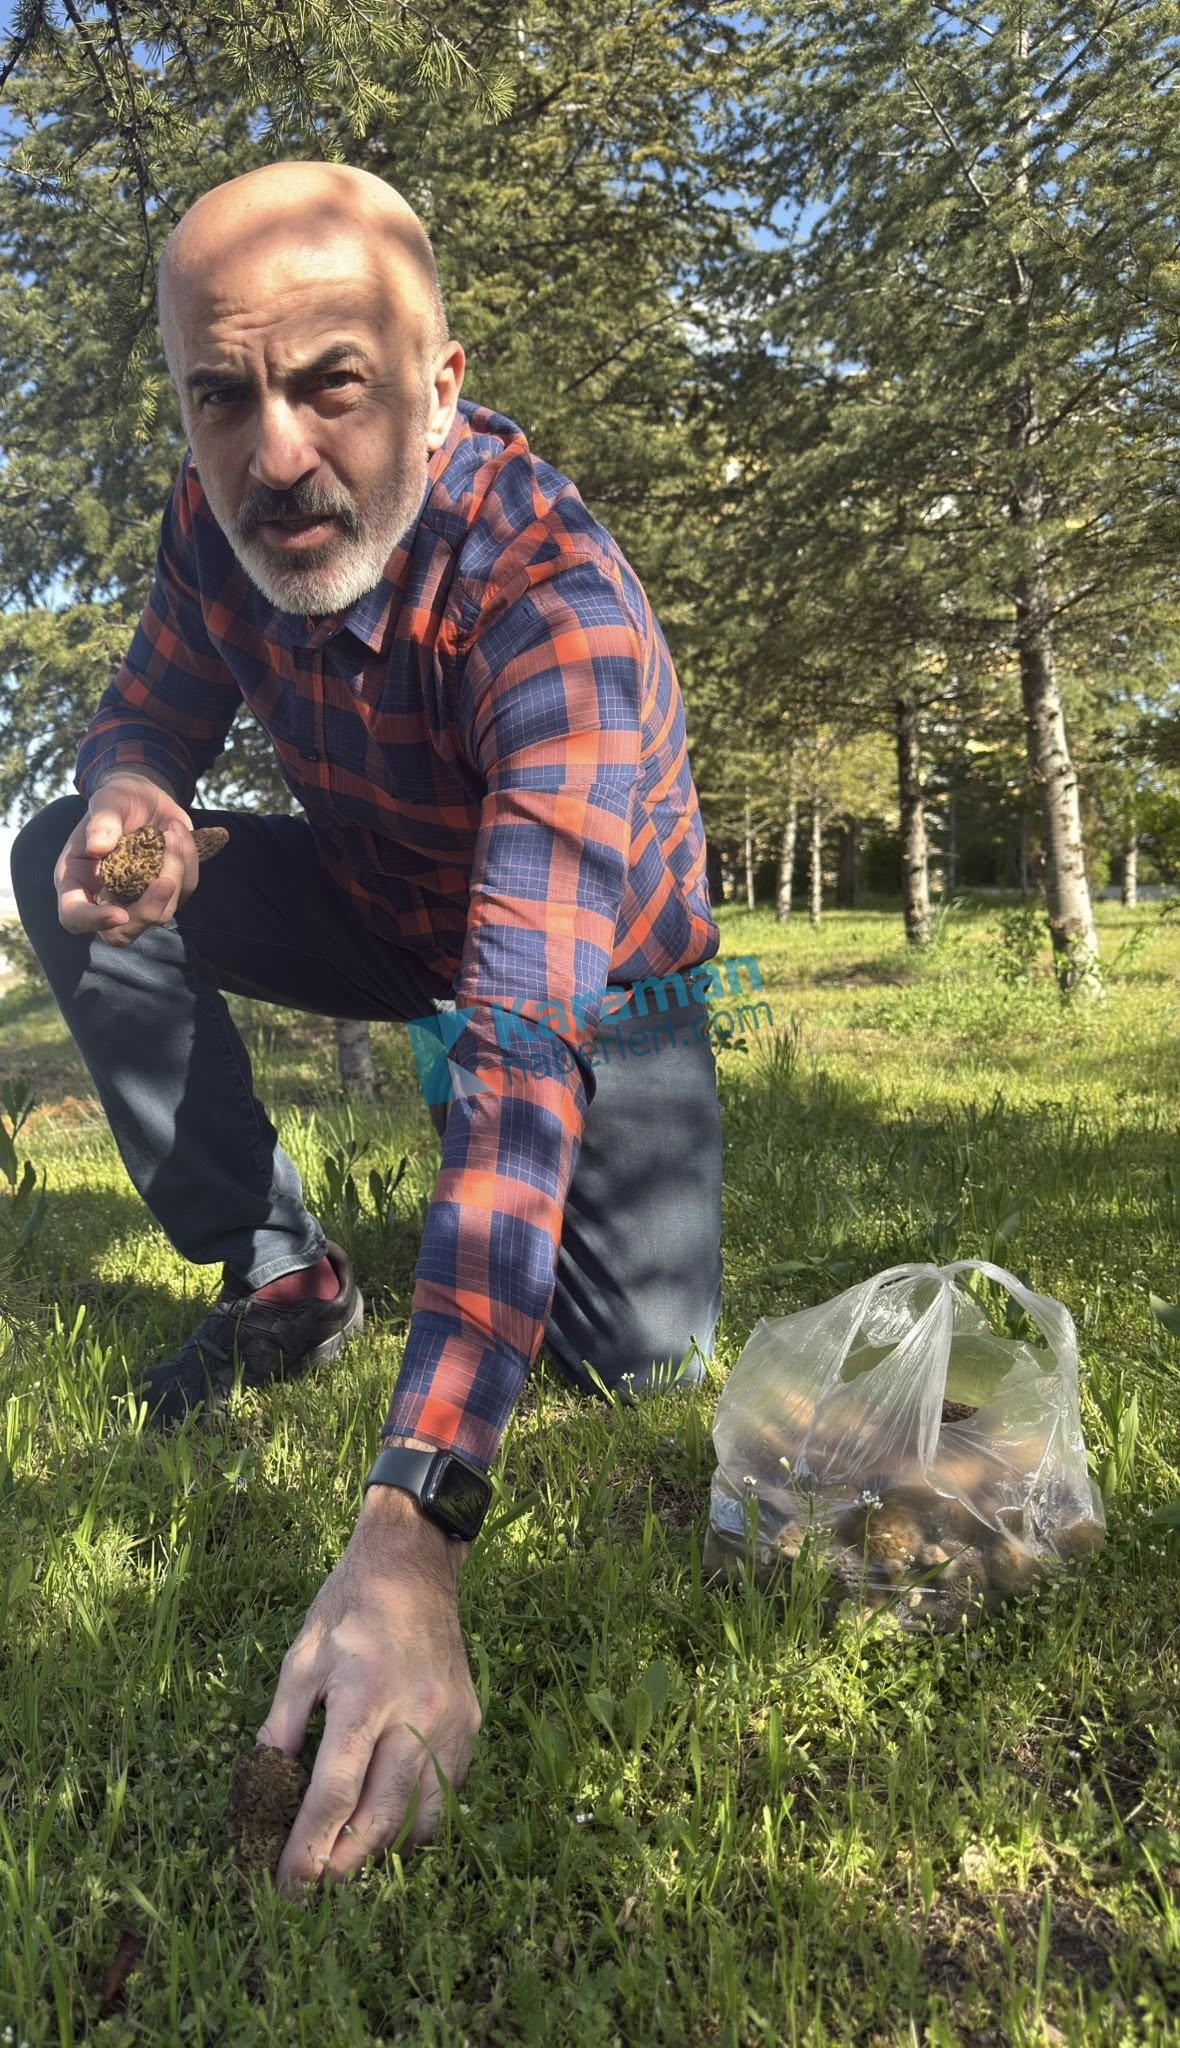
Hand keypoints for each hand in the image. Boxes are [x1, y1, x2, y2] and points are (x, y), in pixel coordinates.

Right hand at [55, 771, 198, 946]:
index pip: (74, 917)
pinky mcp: (166, 892)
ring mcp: (137, 899)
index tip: (118, 913)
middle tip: (166, 881)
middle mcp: (105, 897)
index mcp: (77, 881)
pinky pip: (184, 891)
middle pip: (122, 934)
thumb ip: (102, 820)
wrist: (145, 796)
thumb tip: (97, 846)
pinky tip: (180, 834)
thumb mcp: (107, 800)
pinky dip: (188, 863)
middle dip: (148, 911)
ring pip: (161, 913)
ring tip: (173, 832)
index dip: (93, 921)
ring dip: (175, 874)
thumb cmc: (117, 799)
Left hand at [256, 1483, 481, 1895]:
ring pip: (421, 1818)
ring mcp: (451, 1724)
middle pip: (380, 1819)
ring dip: (383, 1851)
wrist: (415, 1566)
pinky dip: (416, 1821)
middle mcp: (416, 1715)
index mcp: (366, 1696)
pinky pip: (446, 1794)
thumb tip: (263, 1788)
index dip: (307, 1848)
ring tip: (347, 1860)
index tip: (285, 1885)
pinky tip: (388, 1822)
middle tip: (311, 1889)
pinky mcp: (470, 1726)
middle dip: (342, 1865)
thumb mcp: (301, 1658)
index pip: (334, 1794)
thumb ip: (280, 1727)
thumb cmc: (349, 1608)